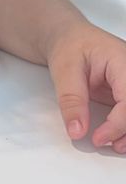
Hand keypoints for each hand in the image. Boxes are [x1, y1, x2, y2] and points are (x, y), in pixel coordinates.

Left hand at [45, 24, 125, 150]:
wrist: (68, 37)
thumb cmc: (68, 45)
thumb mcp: (63, 70)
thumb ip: (71, 100)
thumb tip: (77, 130)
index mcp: (121, 60)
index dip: (118, 123)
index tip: (99, 138)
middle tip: (111, 145)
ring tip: (115, 145)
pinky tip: (117, 139)